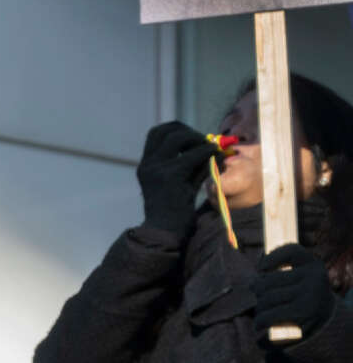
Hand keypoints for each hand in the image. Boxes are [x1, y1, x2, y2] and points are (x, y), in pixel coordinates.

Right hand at [135, 121, 210, 239]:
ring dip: (198, 139)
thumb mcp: (181, 182)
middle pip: (166, 130)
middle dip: (189, 131)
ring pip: (178, 137)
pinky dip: (208, 151)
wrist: (165, 232)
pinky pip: (194, 154)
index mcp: (146, 165)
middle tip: (203, 142)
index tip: (192, 138)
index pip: (156, 133)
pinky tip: (216, 156)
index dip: (176, 129)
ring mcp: (157, 168)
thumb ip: (191, 164)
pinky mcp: (171, 175)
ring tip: (210, 150)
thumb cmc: (175, 211)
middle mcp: (148, 164)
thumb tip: (210, 146)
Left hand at [253, 244, 338, 334]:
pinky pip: (270, 315)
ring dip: (259, 309)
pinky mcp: (304, 312)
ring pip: (267, 299)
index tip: (260, 269)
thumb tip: (255, 273)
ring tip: (262, 313)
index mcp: (313, 264)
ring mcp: (311, 293)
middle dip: (257, 291)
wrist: (327, 322)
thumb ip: (280, 272)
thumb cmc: (302, 297)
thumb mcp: (297, 280)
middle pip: (268, 281)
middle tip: (259, 297)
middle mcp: (315, 276)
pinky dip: (260, 321)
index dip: (272, 257)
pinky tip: (259, 325)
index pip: (291, 251)